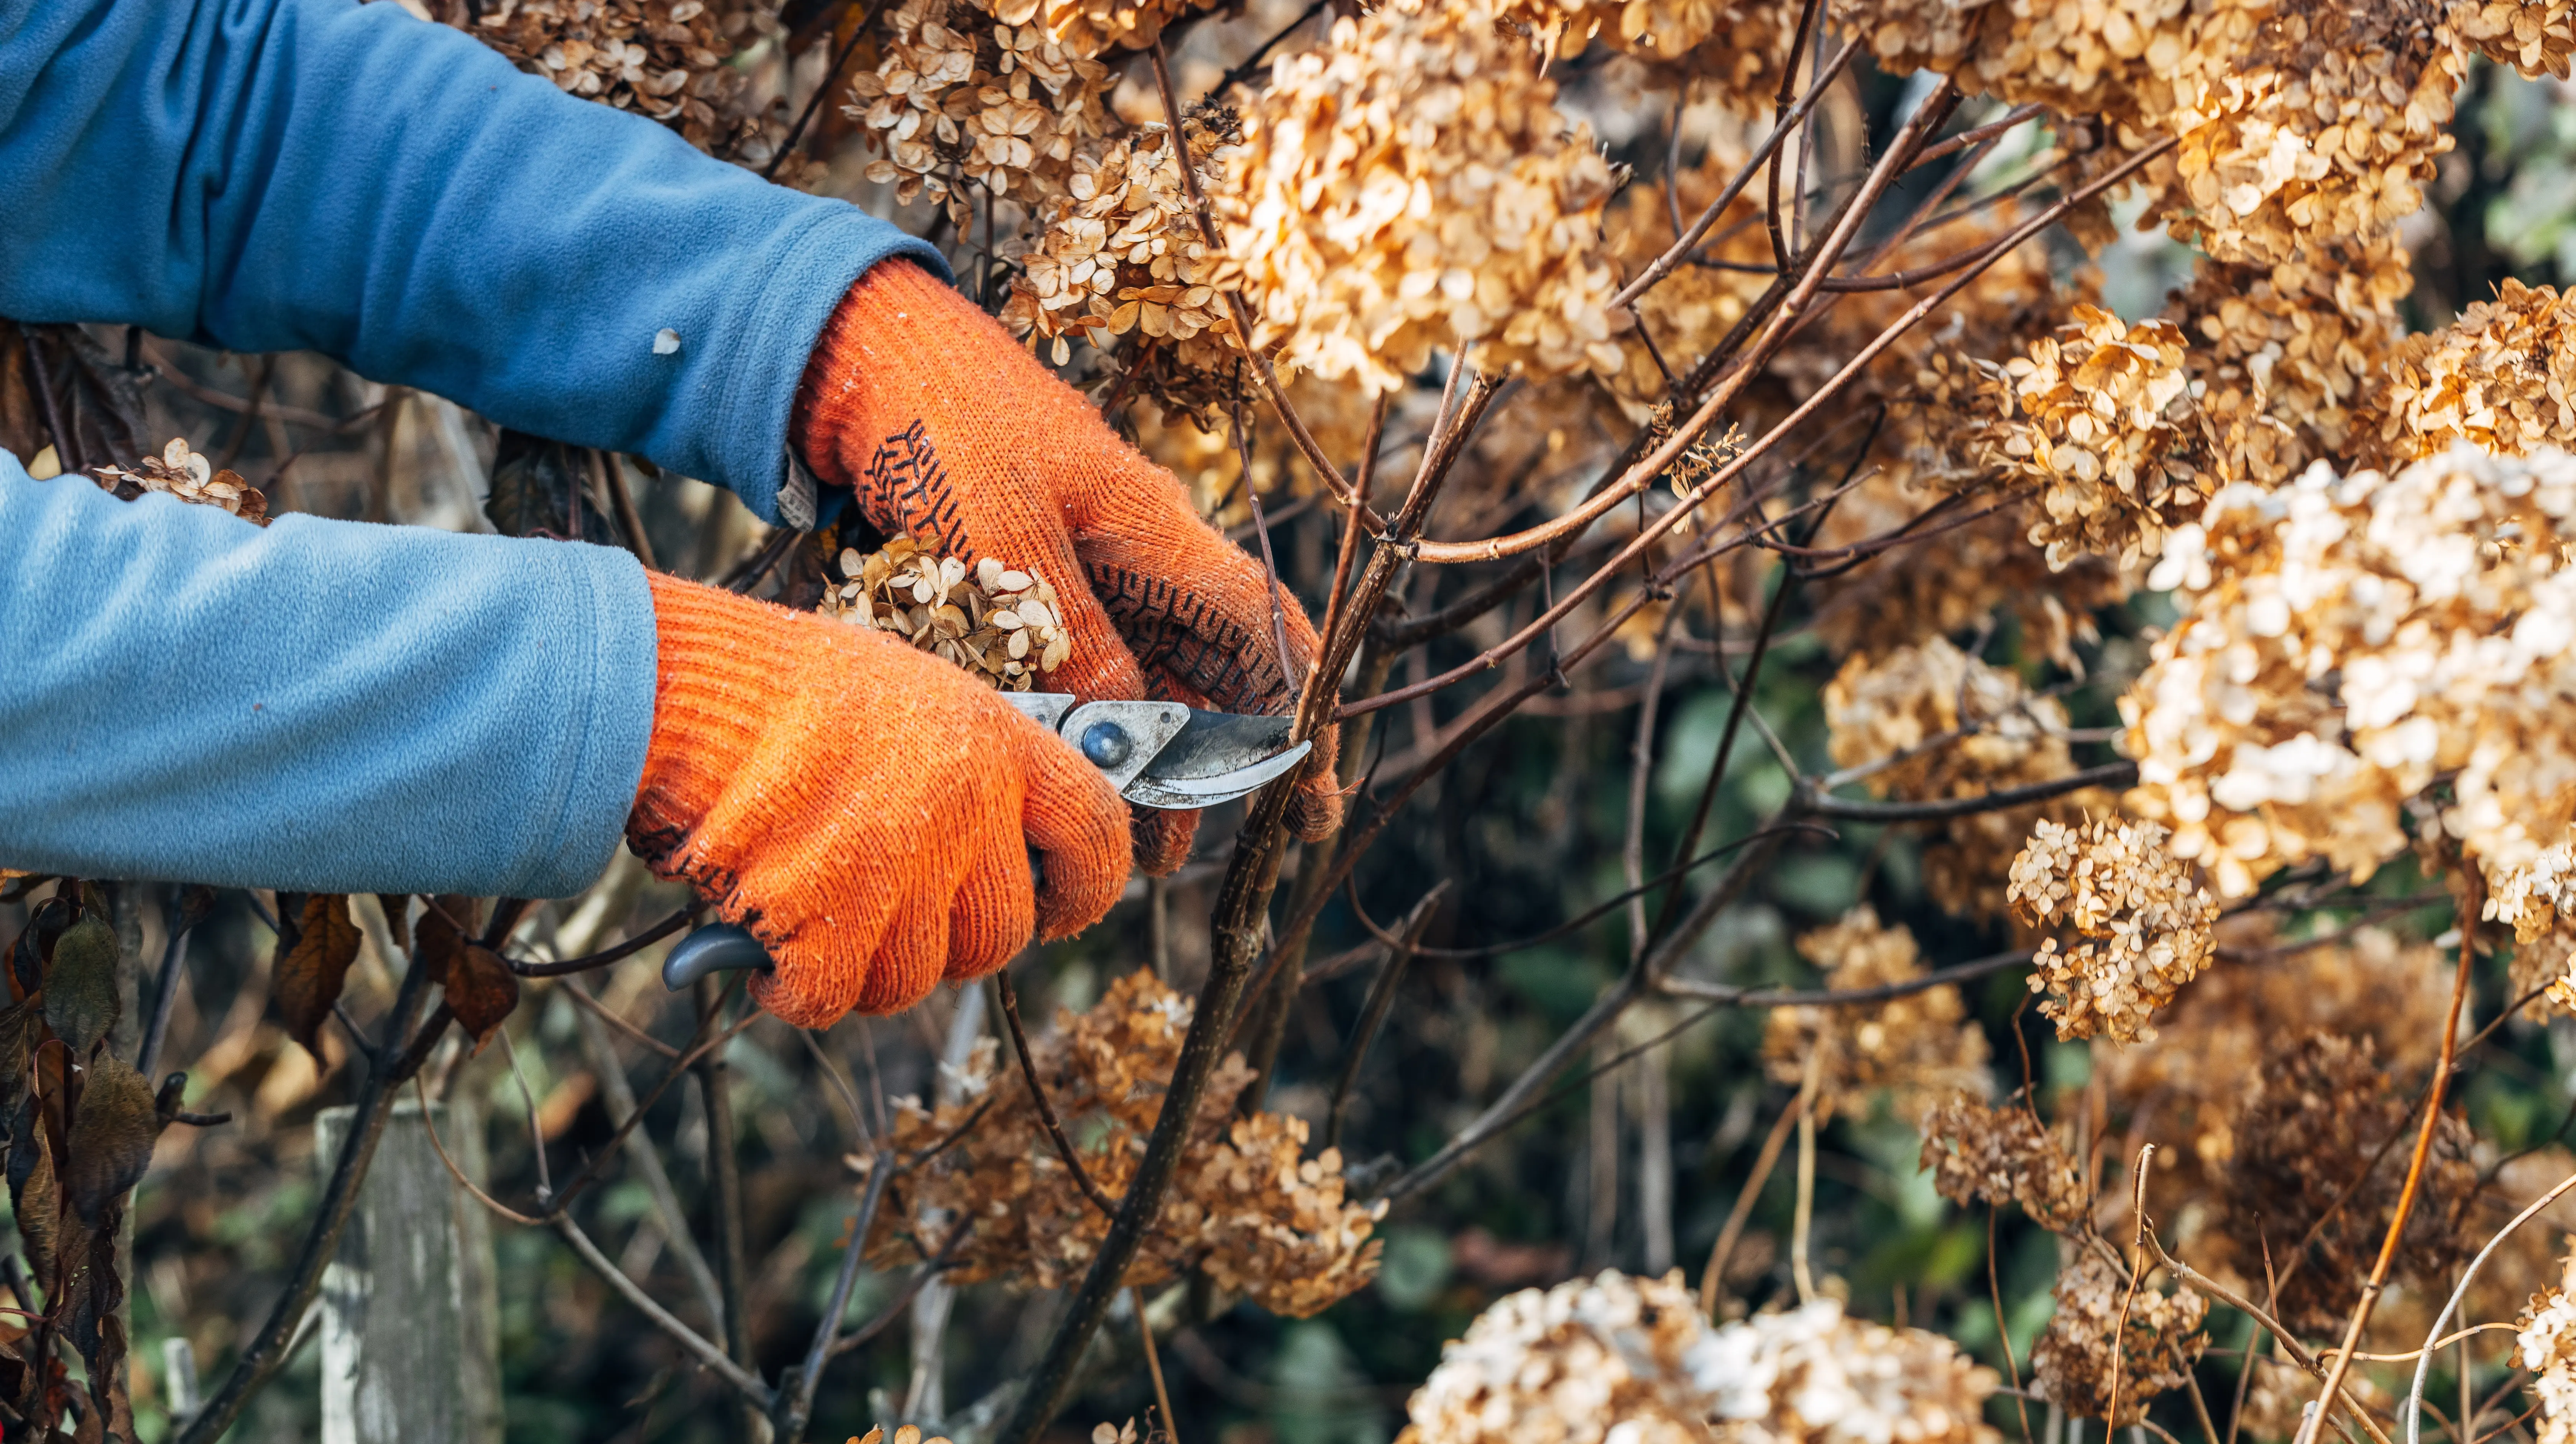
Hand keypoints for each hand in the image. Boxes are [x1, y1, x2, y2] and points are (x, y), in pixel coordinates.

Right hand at [626, 573, 1128, 1023]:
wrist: (676, 685)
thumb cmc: (776, 687)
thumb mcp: (903, 696)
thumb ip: (962, 771)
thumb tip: (992, 855)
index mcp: (995, 740)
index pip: (1097, 834)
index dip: (1085, 889)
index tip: (1058, 909)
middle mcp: (962, 804)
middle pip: (1001, 935)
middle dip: (947, 944)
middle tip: (888, 915)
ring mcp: (896, 863)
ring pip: (914, 979)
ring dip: (862, 968)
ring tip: (811, 915)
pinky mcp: (822, 916)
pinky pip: (831, 997)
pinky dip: (794, 990)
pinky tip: (765, 951)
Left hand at [793, 260, 1341, 872]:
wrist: (859, 353)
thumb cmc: (938, 418)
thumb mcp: (1003, 534)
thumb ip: (1069, 634)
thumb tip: (1123, 730)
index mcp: (1153, 531)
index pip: (1260, 630)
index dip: (1295, 713)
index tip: (1309, 794)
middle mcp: (1135, 552)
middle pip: (1208, 670)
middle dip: (1212, 764)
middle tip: (1183, 852)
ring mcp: (1085, 563)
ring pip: (1144, 676)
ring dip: (1142, 755)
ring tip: (1127, 837)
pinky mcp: (1029, 575)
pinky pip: (1078, 663)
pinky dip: (1082, 721)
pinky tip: (1067, 771)